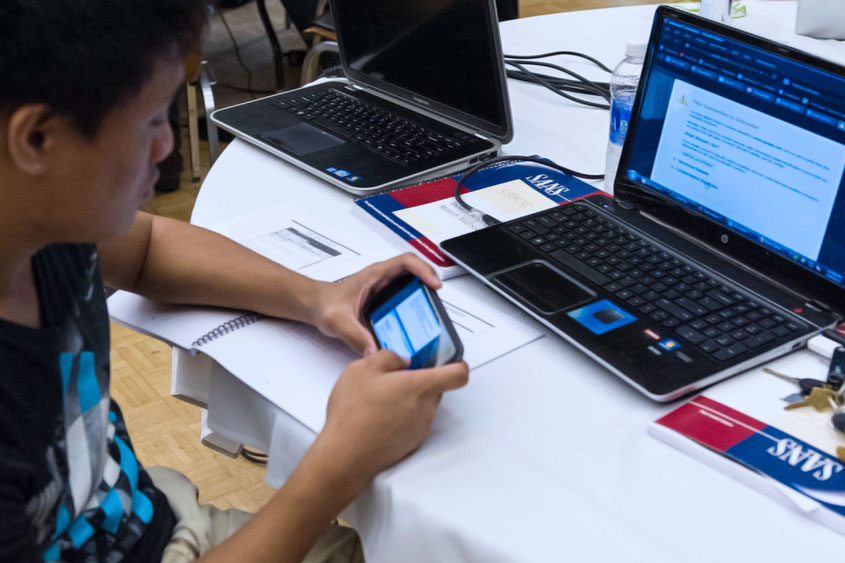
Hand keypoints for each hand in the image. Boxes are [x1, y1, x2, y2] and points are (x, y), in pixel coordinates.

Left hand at [309, 253, 440, 355]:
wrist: (316, 306)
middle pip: (416, 273)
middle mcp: (383, 280)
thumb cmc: (324, 303)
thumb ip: (354, 336)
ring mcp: (385, 291)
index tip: (434, 284)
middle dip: (430, 284)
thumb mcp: (337, 321)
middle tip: (438, 302)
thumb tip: (373, 351)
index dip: (424, 270)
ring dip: (424, 298)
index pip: (406, 262)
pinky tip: (416, 327)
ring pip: (413, 287)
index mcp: (374, 275)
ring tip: (431, 315)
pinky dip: (415, 311)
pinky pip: (406, 302)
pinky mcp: (386, 304)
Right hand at [312, 350, 468, 492]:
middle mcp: (426, 408)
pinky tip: (378, 416)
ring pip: (423, 405)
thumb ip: (389, 356)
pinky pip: (414, 422)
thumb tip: (401, 359)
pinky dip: (401, 416)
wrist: (345, 454)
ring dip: (408, 399)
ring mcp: (420, 428)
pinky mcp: (411, 443)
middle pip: (436, 388)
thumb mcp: (363, 368)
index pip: (459, 374)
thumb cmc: (353, 412)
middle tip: (395, 376)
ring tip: (379, 398)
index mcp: (420, 386)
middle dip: (419, 380)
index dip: (457, 365)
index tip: (447, 360)